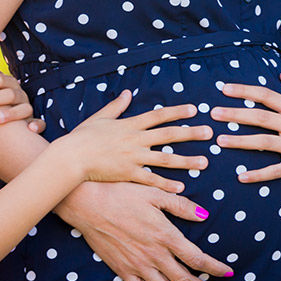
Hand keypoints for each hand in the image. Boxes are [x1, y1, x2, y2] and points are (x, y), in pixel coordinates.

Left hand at [0, 62, 35, 125]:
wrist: (6, 115)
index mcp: (9, 85)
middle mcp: (20, 96)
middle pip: (9, 94)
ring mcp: (27, 109)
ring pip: (24, 109)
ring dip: (11, 113)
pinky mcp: (33, 123)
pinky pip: (40, 123)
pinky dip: (37, 125)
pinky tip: (30, 129)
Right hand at [55, 181, 233, 280]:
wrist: (88, 203)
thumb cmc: (122, 194)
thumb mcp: (155, 193)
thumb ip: (181, 206)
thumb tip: (204, 215)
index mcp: (165, 235)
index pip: (197, 259)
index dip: (215, 269)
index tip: (228, 273)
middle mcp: (153, 255)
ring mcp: (137, 265)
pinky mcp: (122, 270)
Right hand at [63, 91, 210, 192]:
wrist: (71, 157)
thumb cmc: (82, 137)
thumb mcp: (100, 117)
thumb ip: (116, 106)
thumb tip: (127, 93)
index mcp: (130, 125)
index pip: (159, 116)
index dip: (177, 112)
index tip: (195, 109)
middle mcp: (135, 140)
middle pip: (168, 135)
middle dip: (191, 133)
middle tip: (210, 132)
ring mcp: (133, 158)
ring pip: (165, 158)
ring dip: (186, 160)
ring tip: (205, 162)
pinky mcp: (128, 174)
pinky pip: (151, 180)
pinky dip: (166, 183)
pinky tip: (182, 186)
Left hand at [212, 72, 280, 186]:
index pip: (267, 96)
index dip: (245, 91)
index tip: (224, 88)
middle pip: (261, 117)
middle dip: (235, 114)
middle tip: (213, 113)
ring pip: (264, 142)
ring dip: (240, 142)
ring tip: (220, 141)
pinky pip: (275, 170)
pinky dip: (258, 174)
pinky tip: (241, 177)